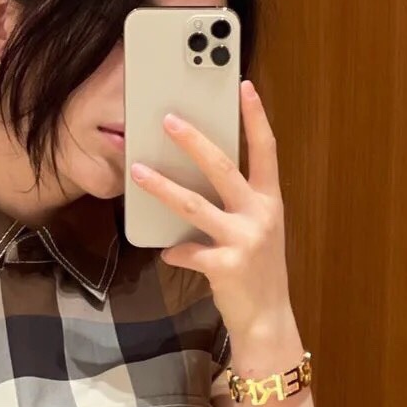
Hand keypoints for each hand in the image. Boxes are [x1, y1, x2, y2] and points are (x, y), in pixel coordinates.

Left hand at [128, 80, 290, 336]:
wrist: (268, 320)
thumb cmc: (258, 272)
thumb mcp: (257, 232)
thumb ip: (237, 206)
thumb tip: (198, 180)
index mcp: (269, 201)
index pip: (266, 150)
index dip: (256, 117)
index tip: (244, 87)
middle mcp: (260, 215)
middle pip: (222, 167)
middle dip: (192, 140)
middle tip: (168, 119)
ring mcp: (244, 240)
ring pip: (194, 204)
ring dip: (162, 186)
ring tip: (138, 171)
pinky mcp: (226, 265)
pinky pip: (189, 251)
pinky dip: (175, 251)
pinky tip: (167, 251)